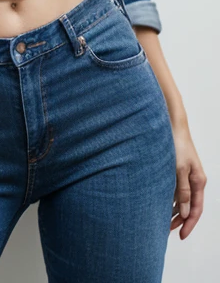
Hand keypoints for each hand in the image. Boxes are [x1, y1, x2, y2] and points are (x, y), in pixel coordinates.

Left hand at [170, 123, 206, 238]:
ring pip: (183, 199)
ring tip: (164, 221)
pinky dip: (172, 200)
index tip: (182, 235)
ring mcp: (187, 175)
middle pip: (190, 206)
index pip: (196, 209)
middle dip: (181, 220)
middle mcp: (195, 180)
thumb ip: (182, 191)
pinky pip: (177, 191)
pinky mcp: (179, 171)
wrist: (172, 126)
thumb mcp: (179, 170)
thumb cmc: (177, 145)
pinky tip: (163, 204)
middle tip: (169, 231)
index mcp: (199, 181)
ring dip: (176, 211)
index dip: (189, 223)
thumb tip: (185, 212)